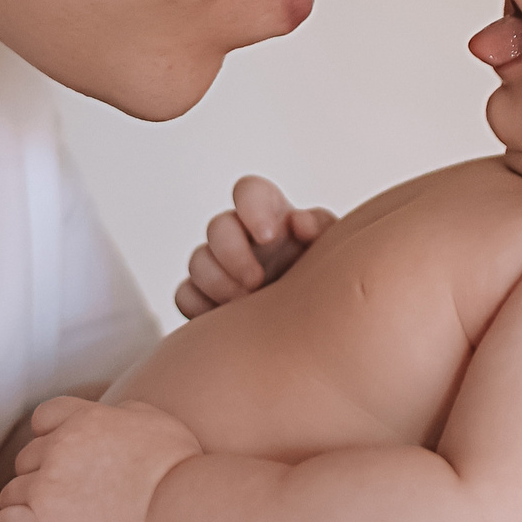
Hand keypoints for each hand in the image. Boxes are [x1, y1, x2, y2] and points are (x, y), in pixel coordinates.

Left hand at [0, 397, 202, 521]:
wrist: (182, 512)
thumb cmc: (179, 470)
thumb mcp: (156, 422)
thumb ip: (125, 413)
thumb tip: (114, 416)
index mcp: (84, 419)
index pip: (45, 417)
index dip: (52, 437)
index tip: (68, 459)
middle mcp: (58, 448)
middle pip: (27, 459)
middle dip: (43, 476)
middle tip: (71, 502)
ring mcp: (46, 487)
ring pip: (12, 492)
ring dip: (30, 506)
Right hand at [175, 174, 335, 317]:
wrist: (322, 329)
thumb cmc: (330, 279)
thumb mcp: (337, 249)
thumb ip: (321, 227)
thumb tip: (297, 222)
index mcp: (274, 218)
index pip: (250, 191)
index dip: (252, 206)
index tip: (269, 235)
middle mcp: (243, 239)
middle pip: (217, 227)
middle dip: (233, 254)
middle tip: (256, 283)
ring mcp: (221, 269)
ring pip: (197, 261)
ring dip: (218, 283)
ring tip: (245, 306)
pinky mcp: (206, 300)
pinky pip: (185, 296)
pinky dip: (199, 307)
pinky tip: (224, 319)